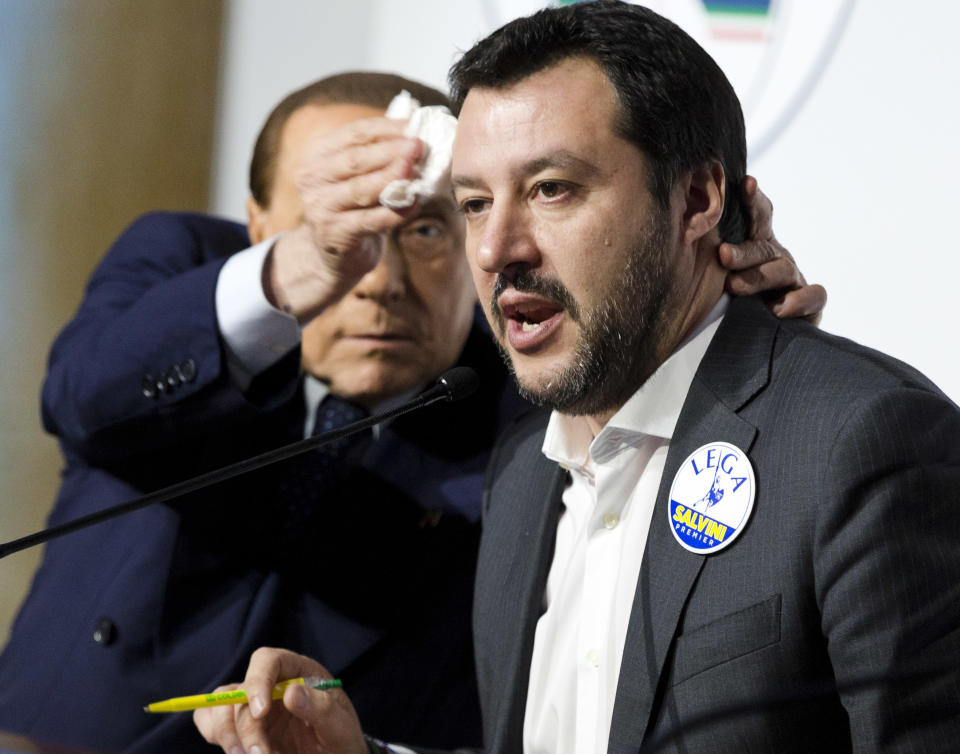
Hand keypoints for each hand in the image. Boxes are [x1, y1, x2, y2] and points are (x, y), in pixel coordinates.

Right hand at [194, 647, 367, 753]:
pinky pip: (212, 725)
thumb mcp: (340, 725)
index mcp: (296, 671)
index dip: (258, 681)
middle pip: (239, 692)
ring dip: (227, 736)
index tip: (260, 711)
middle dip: (246, 728)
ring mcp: (252, 706)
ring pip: (218, 707)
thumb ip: (321, 708)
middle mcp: (270, 684)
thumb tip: (292, 692)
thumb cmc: (340, 737)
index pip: (267, 660)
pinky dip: (218, 738)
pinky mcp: (241, 729)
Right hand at [266, 116, 423, 322]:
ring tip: (418, 174)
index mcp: (317, 154)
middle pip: (356, 159)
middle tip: (419, 147)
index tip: (414, 127)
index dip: (386, 128)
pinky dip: (394, 213)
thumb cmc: (354, 206)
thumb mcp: (359, 175)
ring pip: (361, 189)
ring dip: (393, 180)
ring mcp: (320, 207)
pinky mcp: (334, 234)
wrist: (335, 255)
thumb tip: (415, 127)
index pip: (353, 133)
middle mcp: (312, 178)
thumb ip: (379, 152)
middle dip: (391, 151)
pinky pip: (370, 220)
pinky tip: (413, 206)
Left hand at [719, 175, 826, 324]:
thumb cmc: (732, 294)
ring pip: (782, 271)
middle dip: (743, 251)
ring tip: (734, 286)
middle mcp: (776, 257)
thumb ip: (708, 250)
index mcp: (757, 242)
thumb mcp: (719, 270)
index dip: (753, 199)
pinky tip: (780, 309)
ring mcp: (794, 279)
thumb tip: (682, 226)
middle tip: (723, 255)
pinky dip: (799, 301)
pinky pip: (813, 297)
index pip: (759, 215)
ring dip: (759, 277)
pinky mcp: (809, 304)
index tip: (745, 183)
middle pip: (763, 247)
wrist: (763, 330)